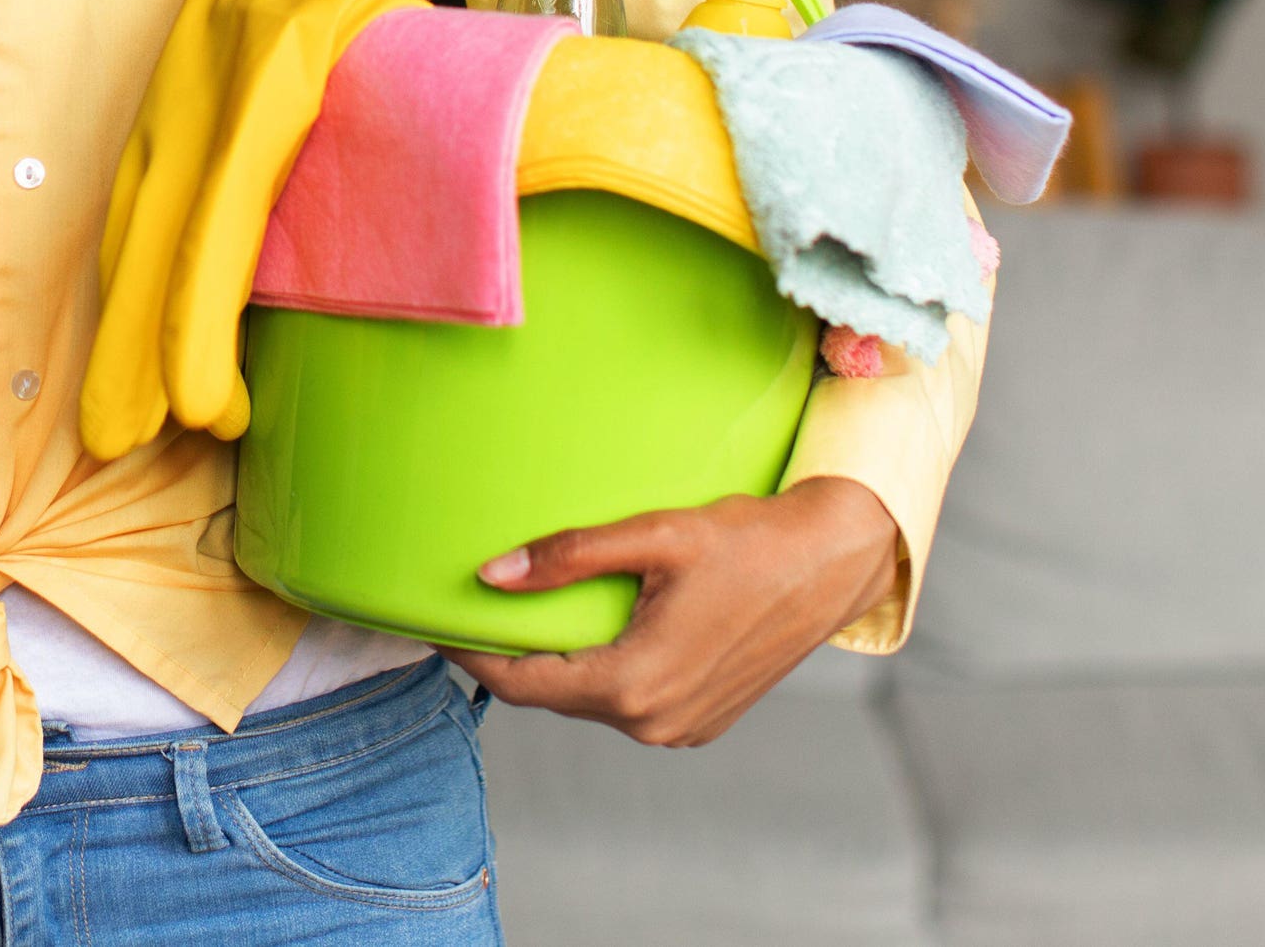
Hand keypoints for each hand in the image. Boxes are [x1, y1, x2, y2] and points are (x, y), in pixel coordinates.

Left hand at [447, 476, 899, 746]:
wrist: (831, 562)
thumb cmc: (748, 541)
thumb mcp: (654, 535)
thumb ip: (570, 556)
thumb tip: (492, 574)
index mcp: (635, 684)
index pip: (522, 683)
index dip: (470, 655)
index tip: (433, 625)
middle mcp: (654, 722)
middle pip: (552, 695)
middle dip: (508, 657)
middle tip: (469, 614)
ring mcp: (680, 729)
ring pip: (588, 701)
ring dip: (556, 666)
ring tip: (521, 619)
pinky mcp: (699, 722)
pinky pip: (627, 705)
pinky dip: (599, 675)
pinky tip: (587, 632)